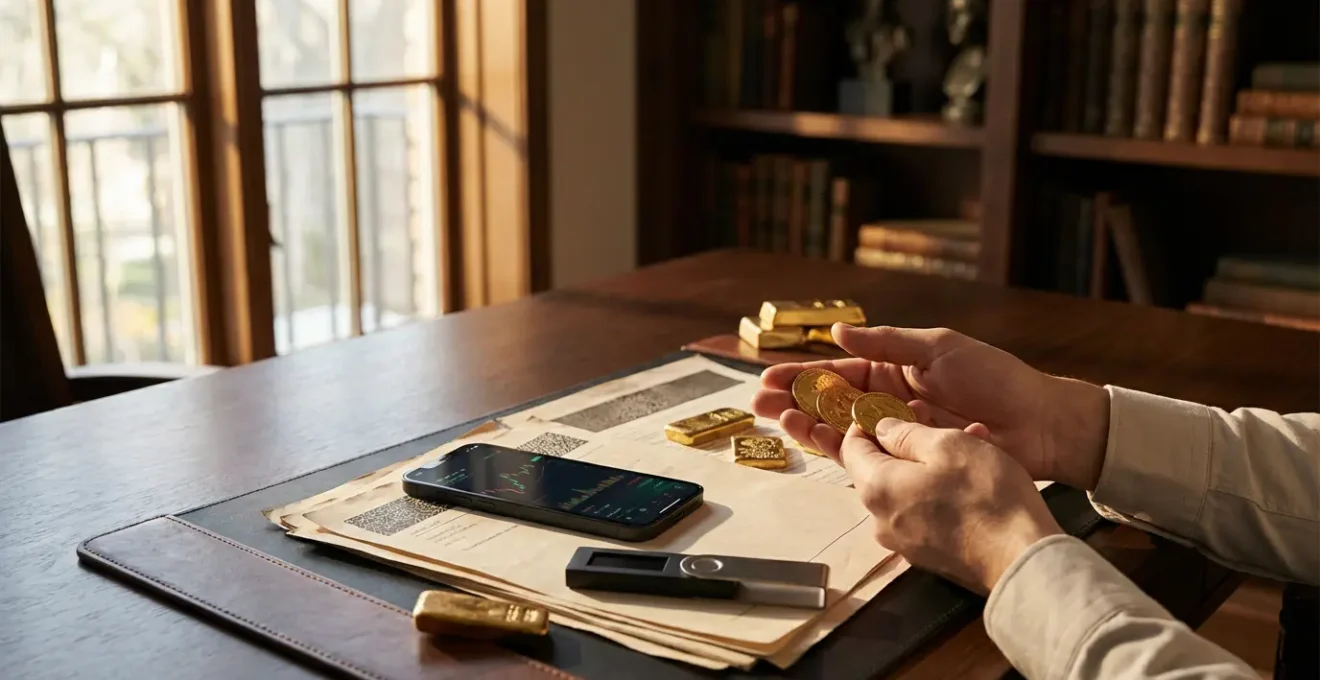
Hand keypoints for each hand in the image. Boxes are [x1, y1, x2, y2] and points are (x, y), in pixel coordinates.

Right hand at [750, 324, 1109, 490]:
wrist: (1038, 423)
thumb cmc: (996, 379)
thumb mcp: (939, 348)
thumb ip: (887, 341)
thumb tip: (839, 329)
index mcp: (897, 367)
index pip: (840, 368)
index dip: (804, 373)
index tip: (772, 376)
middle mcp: (891, 399)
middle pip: (831, 401)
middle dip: (794, 400)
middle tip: (761, 403)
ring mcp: (897, 430)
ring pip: (841, 428)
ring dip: (807, 425)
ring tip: (777, 422)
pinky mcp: (908, 458)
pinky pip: (864, 454)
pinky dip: (836, 448)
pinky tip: (812, 442)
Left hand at [840, 418, 1062, 594]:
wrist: (1022, 560)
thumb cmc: (986, 497)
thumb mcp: (948, 446)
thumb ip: (906, 433)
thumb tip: (882, 429)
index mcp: (876, 489)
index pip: (850, 448)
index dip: (865, 423)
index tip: (888, 409)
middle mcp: (879, 520)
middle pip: (878, 469)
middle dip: (907, 441)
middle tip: (937, 422)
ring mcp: (902, 541)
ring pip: (906, 489)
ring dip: (930, 464)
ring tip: (970, 443)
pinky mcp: (927, 555)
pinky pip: (922, 512)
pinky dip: (938, 491)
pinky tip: (972, 477)